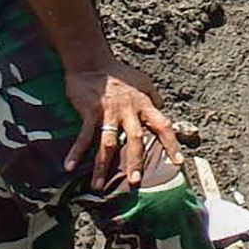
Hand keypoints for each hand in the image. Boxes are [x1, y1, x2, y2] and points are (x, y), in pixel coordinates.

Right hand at [62, 62, 182, 191]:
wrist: (92, 61)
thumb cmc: (119, 72)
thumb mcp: (143, 81)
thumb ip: (154, 96)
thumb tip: (162, 108)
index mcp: (144, 104)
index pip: (163, 125)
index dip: (172, 144)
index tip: (178, 163)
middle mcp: (129, 110)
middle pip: (135, 139)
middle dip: (135, 162)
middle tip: (135, 182)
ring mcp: (109, 112)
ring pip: (108, 143)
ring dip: (102, 166)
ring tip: (98, 187)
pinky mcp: (90, 112)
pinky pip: (83, 136)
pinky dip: (76, 152)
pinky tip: (69, 166)